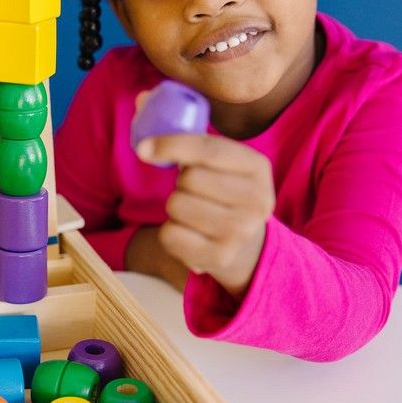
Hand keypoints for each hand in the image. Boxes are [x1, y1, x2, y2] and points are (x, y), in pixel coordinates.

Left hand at [136, 132, 275, 299]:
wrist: (246, 243)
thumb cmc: (224, 192)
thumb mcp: (223, 163)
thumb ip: (194, 148)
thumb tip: (146, 148)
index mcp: (258, 167)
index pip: (208, 150)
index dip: (171, 145)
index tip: (143, 149)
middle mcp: (257, 201)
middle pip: (189, 178)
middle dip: (181, 182)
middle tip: (194, 191)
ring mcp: (241, 232)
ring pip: (176, 204)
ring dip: (175, 205)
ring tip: (193, 212)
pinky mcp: (220, 256)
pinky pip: (169, 234)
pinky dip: (169, 231)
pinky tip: (188, 232)